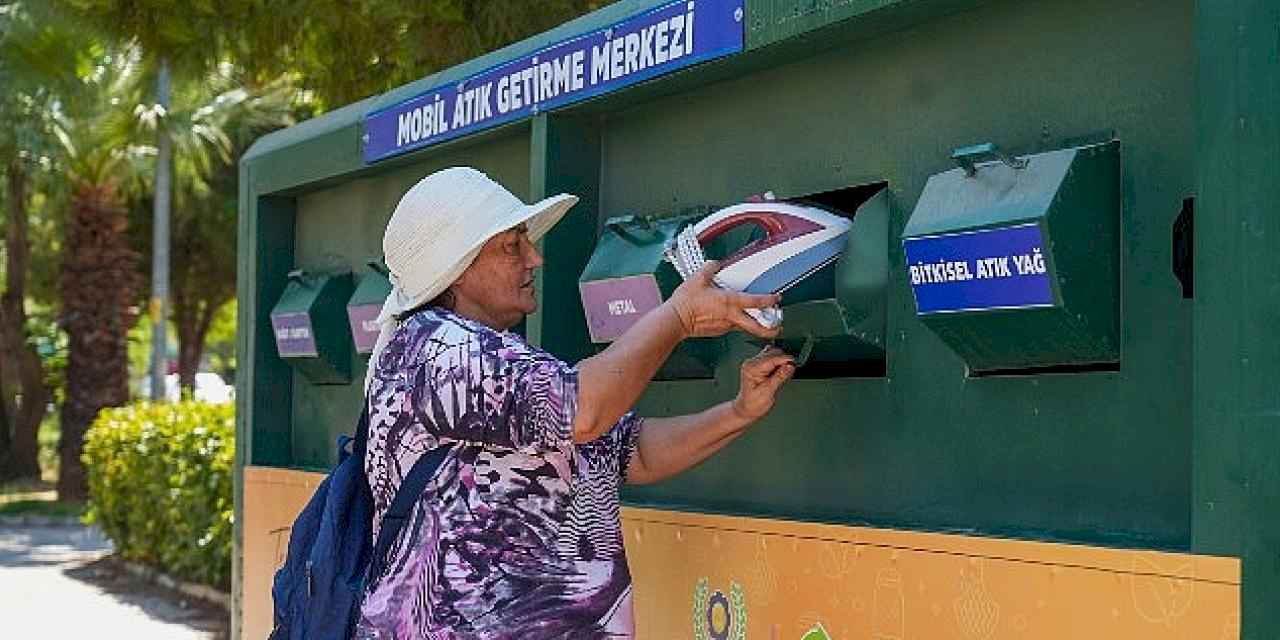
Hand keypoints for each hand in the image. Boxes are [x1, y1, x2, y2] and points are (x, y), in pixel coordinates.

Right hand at [666, 261, 782, 338]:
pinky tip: (734, 318)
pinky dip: (737, 324)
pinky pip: (732, 328)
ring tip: (760, 321)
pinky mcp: (718, 332)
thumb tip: (715, 264)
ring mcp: (725, 326)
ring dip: (754, 325)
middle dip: (770, 329)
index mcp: (729, 302)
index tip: (777, 298)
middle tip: (778, 327)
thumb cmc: (686, 303)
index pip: (756, 302)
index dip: (769, 300)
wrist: (675, 320)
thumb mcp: (697, 278)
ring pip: (745, 327)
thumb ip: (709, 268)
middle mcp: (731, 317)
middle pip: (757, 327)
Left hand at [731, 346, 795, 421]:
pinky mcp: (760, 366)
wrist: (747, 409)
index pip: (771, 358)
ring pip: (773, 354)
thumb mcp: (768, 392)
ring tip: (784, 374)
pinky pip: (772, 359)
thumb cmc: (753, 403)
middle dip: (784, 360)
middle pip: (773, 352)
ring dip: (782, 361)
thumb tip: (789, 366)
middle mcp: (752, 363)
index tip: (794, 363)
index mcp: (751, 368)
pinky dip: (779, 363)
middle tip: (790, 372)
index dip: (785, 359)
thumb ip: (779, 377)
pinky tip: (780, 372)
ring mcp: (755, 363)